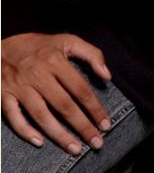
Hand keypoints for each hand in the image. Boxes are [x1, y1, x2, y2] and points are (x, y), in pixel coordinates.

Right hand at [2, 33, 111, 153]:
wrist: (3, 47)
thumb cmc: (40, 46)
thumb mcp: (68, 41)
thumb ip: (92, 54)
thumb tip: (107, 75)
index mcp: (55, 60)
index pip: (80, 89)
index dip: (95, 108)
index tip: (105, 123)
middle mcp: (38, 74)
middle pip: (64, 105)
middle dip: (82, 126)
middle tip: (96, 142)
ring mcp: (20, 86)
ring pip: (42, 116)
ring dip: (60, 135)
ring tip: (75, 149)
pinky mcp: (5, 95)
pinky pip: (14, 118)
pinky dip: (26, 131)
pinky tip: (40, 142)